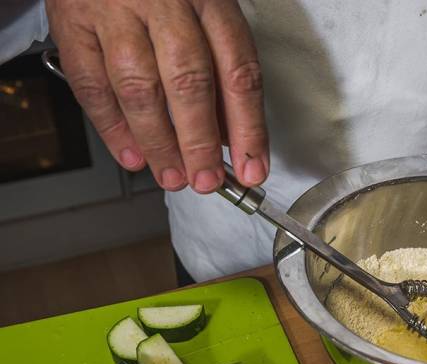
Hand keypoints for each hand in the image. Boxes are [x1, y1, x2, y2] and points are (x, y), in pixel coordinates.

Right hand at [45, 0, 268, 192]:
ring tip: (173, 176)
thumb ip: (217, 67)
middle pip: (189, 83)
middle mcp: (164, 2)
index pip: (238, 72)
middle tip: (207, 181)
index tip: (252, 167)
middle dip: (200, 143)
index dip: (248, 128)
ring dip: (159, 143)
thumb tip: (231, 136)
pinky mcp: (72, 22)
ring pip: (140, 89)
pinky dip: (113, 128)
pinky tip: (133, 156)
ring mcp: (114, 10)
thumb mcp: (204, 8)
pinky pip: (92, 85)